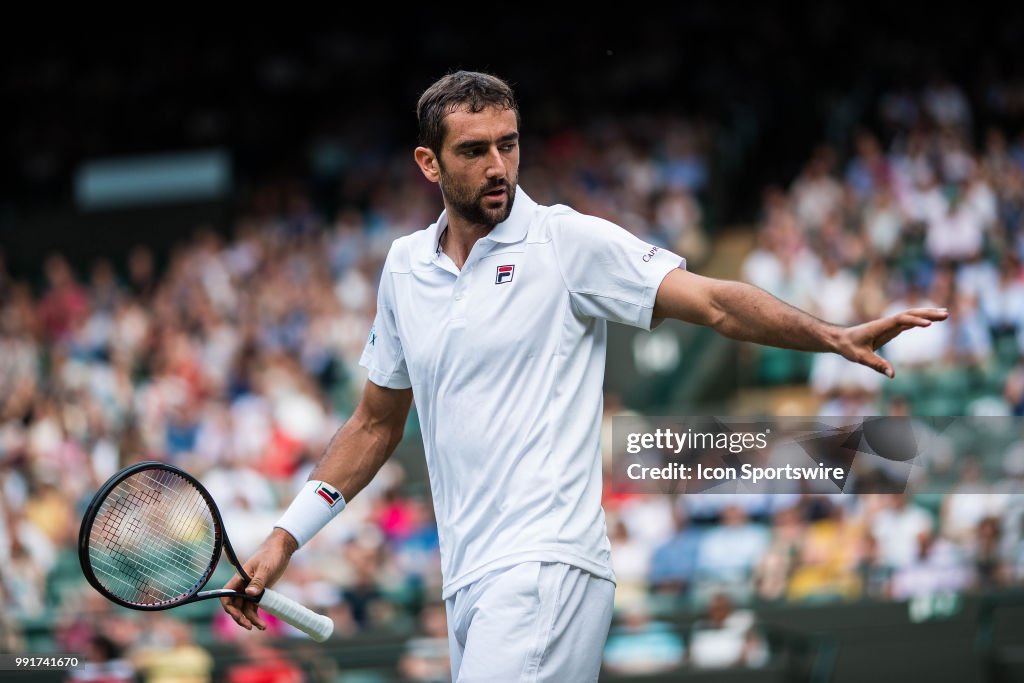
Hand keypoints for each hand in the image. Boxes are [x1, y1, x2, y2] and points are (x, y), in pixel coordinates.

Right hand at [220, 528, 298, 630]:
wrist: (281, 550)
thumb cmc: (271, 555)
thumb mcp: (265, 568)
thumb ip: (258, 581)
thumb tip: (249, 594)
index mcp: (238, 579)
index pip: (226, 596)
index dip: (229, 608)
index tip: (238, 616)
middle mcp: (242, 586)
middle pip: (235, 606)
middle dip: (240, 618)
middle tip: (249, 626)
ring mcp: (250, 590)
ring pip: (245, 609)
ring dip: (250, 619)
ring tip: (262, 627)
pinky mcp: (259, 593)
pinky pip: (254, 607)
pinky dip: (256, 616)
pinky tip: (263, 624)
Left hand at [834, 307, 948, 377]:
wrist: (841, 339)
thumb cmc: (849, 347)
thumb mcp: (861, 358)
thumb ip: (877, 365)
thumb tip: (892, 375)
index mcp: (880, 326)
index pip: (901, 320)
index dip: (915, 320)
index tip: (928, 324)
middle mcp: (887, 322)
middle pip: (910, 314)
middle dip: (928, 313)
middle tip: (946, 314)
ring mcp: (890, 325)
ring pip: (911, 316)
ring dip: (927, 314)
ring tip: (945, 314)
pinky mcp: (890, 328)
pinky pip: (908, 322)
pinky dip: (920, 320)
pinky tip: (930, 321)